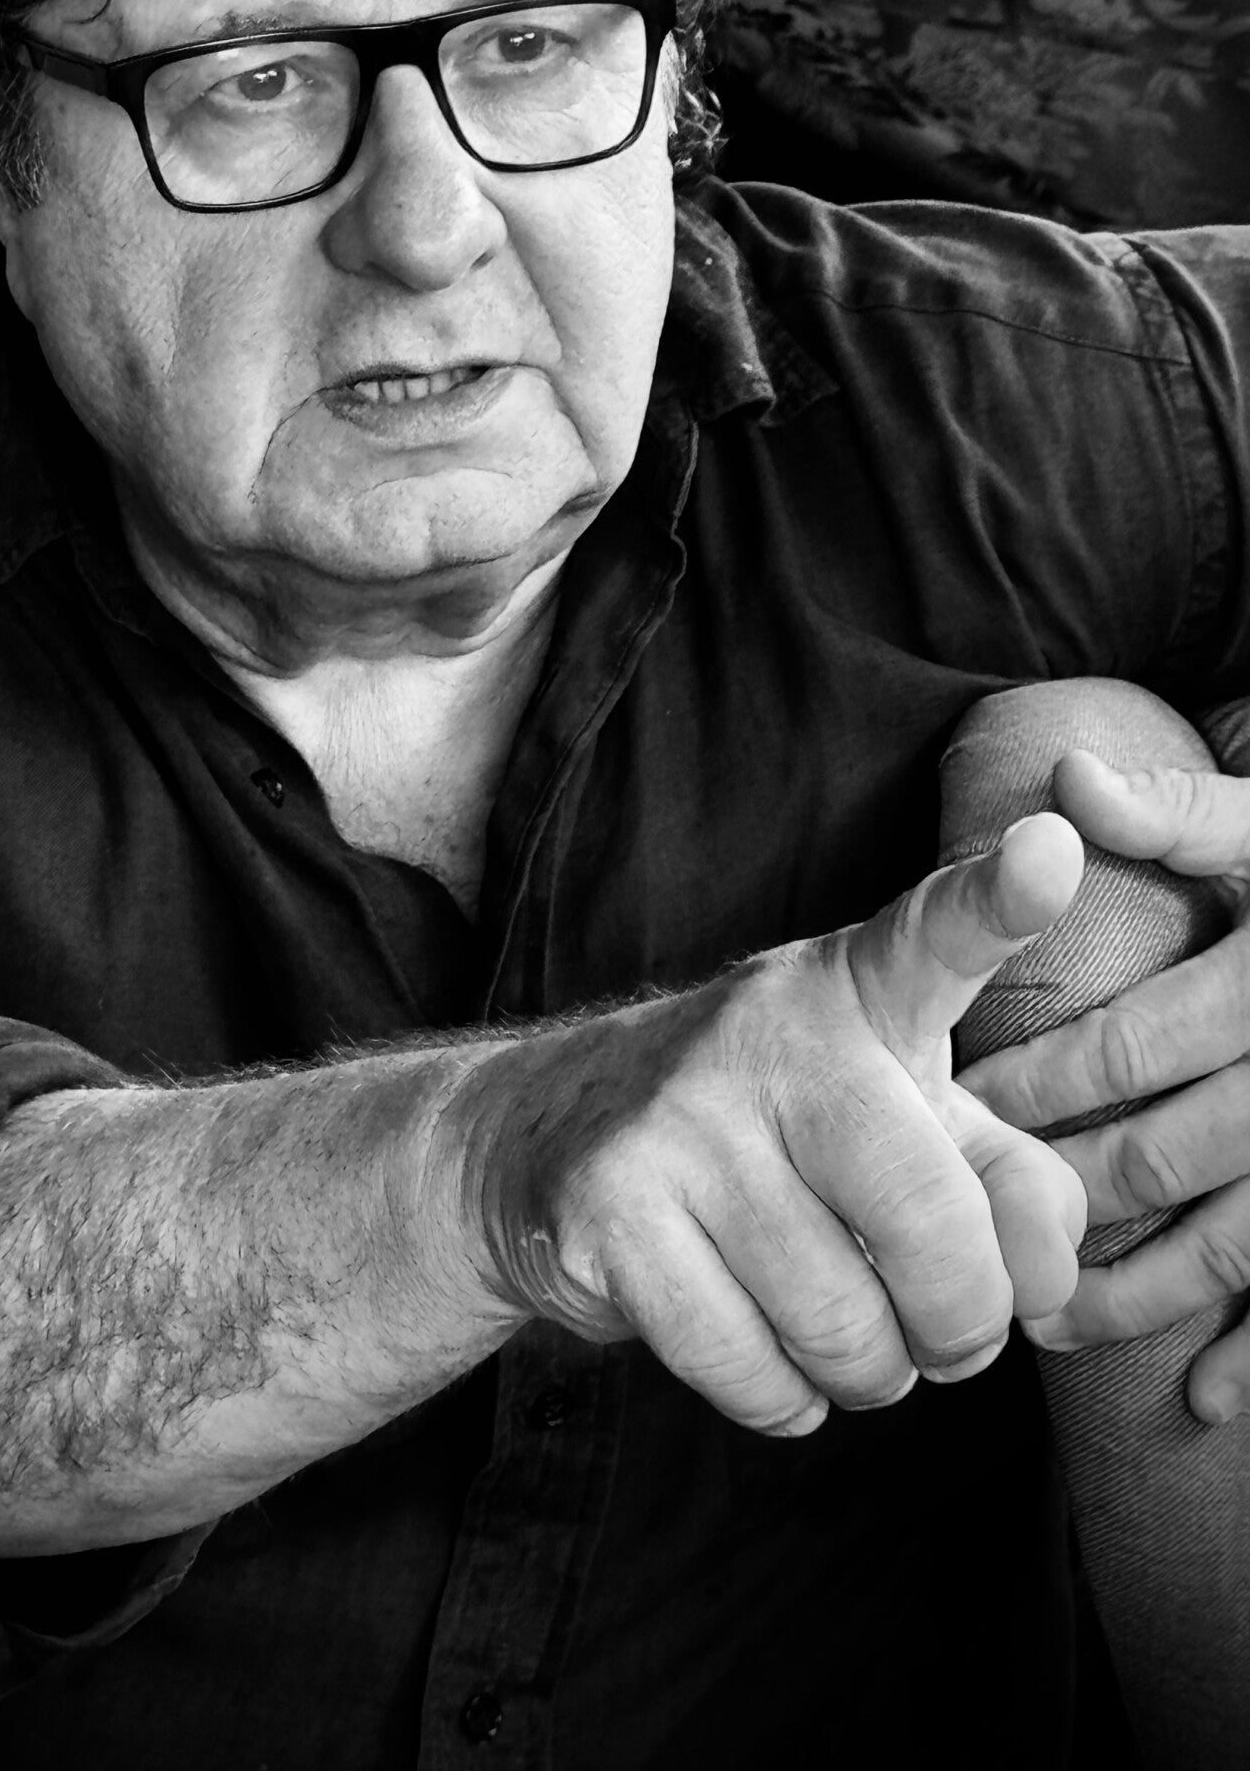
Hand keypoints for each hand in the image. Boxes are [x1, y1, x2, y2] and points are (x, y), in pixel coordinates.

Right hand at [462, 815, 1087, 1435]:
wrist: (540, 1141)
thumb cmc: (770, 1138)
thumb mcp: (900, 1122)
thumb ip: (1009, 1182)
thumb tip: (1044, 1281)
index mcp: (856, 991)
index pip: (935, 935)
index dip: (1000, 898)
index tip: (1054, 849)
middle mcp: (768, 1032)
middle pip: (935, 1231)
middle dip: (960, 1329)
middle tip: (940, 1332)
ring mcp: (679, 1118)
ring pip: (844, 1328)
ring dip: (866, 1374)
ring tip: (840, 1333)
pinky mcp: (609, 1211)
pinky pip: (755, 1373)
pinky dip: (783, 1400)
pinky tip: (763, 1352)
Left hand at [958, 750, 1249, 1420]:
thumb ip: (1181, 812)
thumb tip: (1069, 779)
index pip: (1129, 1046)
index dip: (1037, 1081)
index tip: (957, 1110)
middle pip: (1168, 1153)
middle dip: (1063, 1192)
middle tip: (969, 1228)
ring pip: (1235, 1240)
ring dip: (1141, 1290)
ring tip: (1050, 1321)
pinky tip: (1200, 1399)